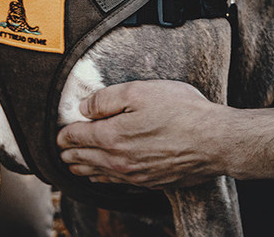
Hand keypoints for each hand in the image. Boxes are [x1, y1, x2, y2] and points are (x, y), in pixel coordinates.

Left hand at [56, 80, 233, 188]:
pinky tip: (101, 177)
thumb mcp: (140, 91)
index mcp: (111, 136)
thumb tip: (83, 108)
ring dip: (82, 169)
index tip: (59, 132)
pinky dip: (102, 179)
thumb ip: (106, 99)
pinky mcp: (149, 183)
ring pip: (97, 174)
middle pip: (83, 159)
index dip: (64, 134)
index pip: (75, 137)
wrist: (215, 141)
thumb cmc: (181, 112)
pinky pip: (116, 183)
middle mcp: (118, 161)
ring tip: (73, 165)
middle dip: (68, 153)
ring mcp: (133, 175)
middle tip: (60, 149)